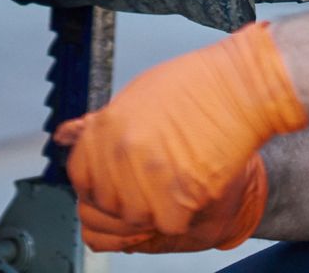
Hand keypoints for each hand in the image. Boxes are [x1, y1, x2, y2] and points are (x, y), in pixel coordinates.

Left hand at [52, 22, 306, 243]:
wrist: (243, 88)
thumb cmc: (198, 85)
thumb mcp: (137, 95)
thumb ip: (100, 124)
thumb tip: (66, 136)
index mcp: (107, 128)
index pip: (79, 175)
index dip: (97, 179)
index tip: (113, 176)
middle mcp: (122, 154)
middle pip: (105, 203)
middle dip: (125, 196)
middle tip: (151, 180)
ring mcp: (151, 177)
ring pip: (135, 218)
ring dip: (153, 208)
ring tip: (174, 181)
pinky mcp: (181, 197)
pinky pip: (168, 224)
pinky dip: (181, 213)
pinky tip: (191, 187)